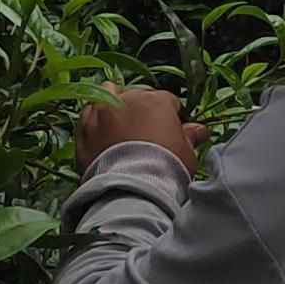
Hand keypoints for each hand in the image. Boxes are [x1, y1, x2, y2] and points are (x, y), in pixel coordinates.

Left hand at [74, 82, 207, 176]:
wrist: (131, 188)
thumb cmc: (165, 169)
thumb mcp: (186, 155)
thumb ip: (190, 137)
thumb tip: (200, 129)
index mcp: (157, 101)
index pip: (168, 101)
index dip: (171, 116)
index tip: (171, 132)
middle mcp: (128, 98)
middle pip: (139, 97)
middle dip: (144, 111)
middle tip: (146, 134)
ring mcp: (102, 110)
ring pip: (109, 95)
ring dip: (116, 104)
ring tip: (120, 125)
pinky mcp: (84, 126)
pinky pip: (88, 114)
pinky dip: (95, 121)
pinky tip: (100, 134)